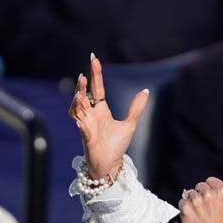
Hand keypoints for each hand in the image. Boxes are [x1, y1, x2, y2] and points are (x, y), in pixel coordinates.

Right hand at [68, 53, 148, 178]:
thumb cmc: (117, 145)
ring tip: (80, 94)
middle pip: (83, 97)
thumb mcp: (130, 124)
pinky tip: (81, 123)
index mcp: (101, 110)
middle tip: (83, 76)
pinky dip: (82, 126)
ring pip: (77, 111)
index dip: (95, 73)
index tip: (94, 58)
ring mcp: (86, 126)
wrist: (111, 165)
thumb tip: (145, 90)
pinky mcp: (87, 139)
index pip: (97, 88)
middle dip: (82, 87)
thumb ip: (136, 108)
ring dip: (77, 102)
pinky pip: (82, 131)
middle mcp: (91, 116)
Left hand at [179, 177, 222, 222]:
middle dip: (200, 194)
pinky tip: (190, 215)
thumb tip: (219, 195)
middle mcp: (208, 195)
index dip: (209, 186)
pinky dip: (184, 208)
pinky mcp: (185, 208)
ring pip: (189, 193)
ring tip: (196, 212)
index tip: (207, 192)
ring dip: (191, 201)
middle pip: (199, 186)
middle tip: (202, 205)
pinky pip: (181, 202)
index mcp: (221, 194)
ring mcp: (196, 201)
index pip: (211, 180)